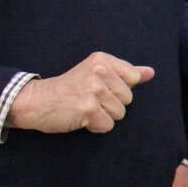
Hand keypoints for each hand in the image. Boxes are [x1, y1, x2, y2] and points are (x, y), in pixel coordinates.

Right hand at [7, 53, 153, 133]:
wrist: (36, 101)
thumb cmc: (69, 88)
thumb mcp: (97, 73)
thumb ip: (126, 73)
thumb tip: (150, 72)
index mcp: (103, 60)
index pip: (134, 78)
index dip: (119, 89)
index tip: (99, 87)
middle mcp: (100, 71)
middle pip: (128, 99)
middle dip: (111, 104)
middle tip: (88, 99)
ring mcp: (94, 90)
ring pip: (119, 113)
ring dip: (103, 116)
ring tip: (84, 108)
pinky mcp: (89, 108)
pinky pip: (108, 125)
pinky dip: (95, 126)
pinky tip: (81, 118)